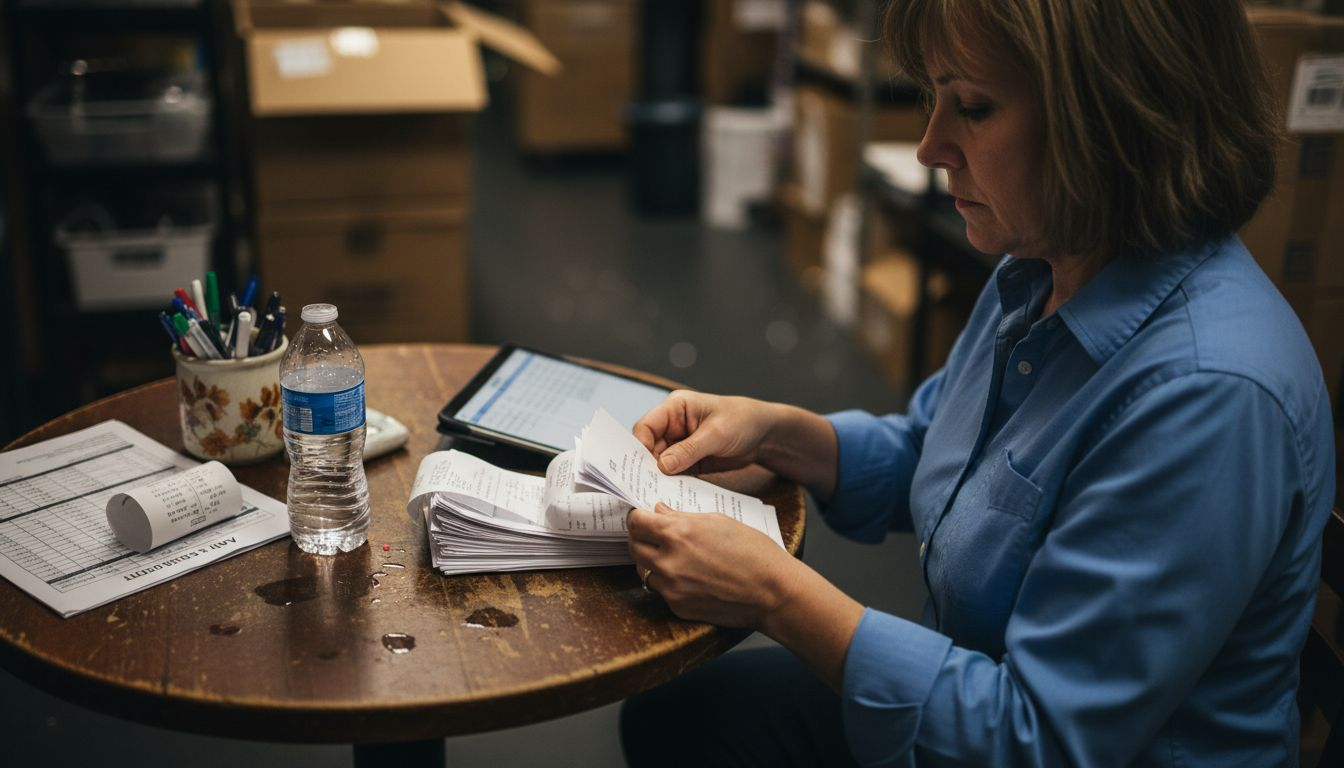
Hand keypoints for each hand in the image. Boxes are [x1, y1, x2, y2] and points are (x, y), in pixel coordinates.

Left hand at [628, 502, 799, 628]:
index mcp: (677, 533)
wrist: (773, 592)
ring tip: (673, 556)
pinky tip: (689, 576)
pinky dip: (668, 582)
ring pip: (643, 570)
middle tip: (654, 534)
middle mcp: (668, 561)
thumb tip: (660, 511)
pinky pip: (661, 591)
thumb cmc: (753, 552)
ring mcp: (671, 587)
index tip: (642, 517)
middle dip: (641, 537)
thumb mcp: (719, 521)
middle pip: (634, 546)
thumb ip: (683, 516)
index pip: (636, 522)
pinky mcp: (677, 607)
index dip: (637, 517)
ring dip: (651, 561)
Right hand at [634, 391, 839, 498]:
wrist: (766, 435)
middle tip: (646, 487)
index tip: (641, 468)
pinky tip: (673, 494)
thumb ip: (689, 450)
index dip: (639, 447)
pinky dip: (672, 483)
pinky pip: (673, 473)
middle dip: (647, 466)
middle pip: (648, 447)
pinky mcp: (688, 461)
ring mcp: (679, 444)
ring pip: (658, 463)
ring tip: (659, 494)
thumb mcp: (716, 434)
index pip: (645, 427)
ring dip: (659, 478)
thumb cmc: (743, 421)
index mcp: (675, 408)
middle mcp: (673, 425)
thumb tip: (661, 466)